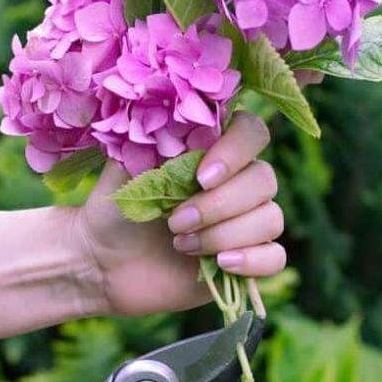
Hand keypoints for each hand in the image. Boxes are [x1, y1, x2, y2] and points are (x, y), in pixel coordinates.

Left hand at [74, 111, 285, 315]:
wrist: (104, 265)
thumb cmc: (115, 211)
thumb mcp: (126, 169)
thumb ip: (156, 138)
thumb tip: (179, 115)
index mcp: (214, 151)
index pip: (252, 133)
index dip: (236, 151)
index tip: (201, 177)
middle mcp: (237, 183)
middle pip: (265, 179)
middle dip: (219, 204)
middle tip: (175, 222)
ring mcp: (247, 223)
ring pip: (270, 219)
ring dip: (225, 234)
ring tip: (181, 244)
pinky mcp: (248, 261)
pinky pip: (276, 257)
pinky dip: (252, 260)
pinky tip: (220, 263)